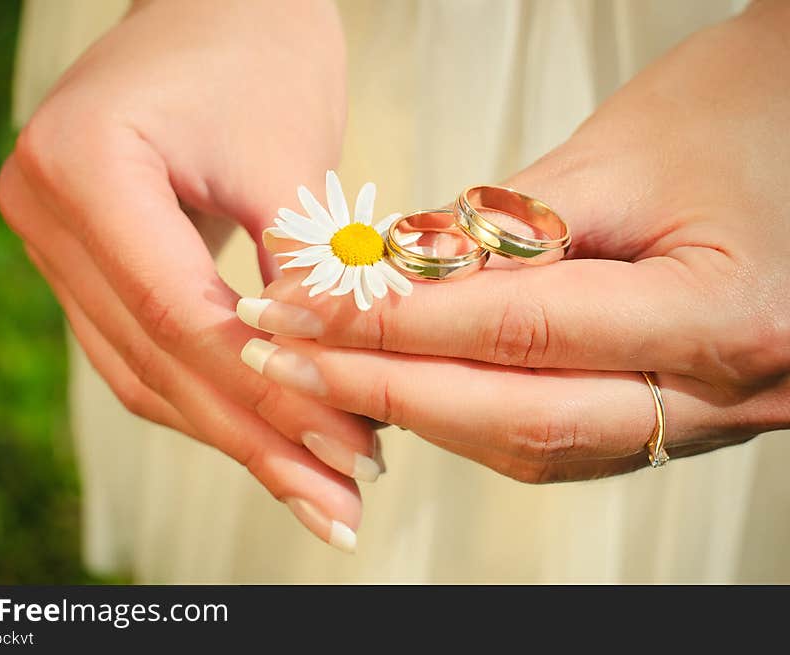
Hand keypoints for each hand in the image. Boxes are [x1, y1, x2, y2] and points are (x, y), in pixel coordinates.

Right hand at [0, 0, 376, 550]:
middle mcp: (43, 210)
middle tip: (335, 506)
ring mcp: (52, 239)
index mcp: (85, 167)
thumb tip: (336, 389)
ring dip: (231, 433)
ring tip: (312, 487)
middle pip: (155, 359)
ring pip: (141, 370)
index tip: (345, 456)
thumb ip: (307, 275)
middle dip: (254, 439)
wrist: (217, 4)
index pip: (180, 316)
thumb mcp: (294, 160)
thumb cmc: (260, 50)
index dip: (268, 398)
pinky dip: (205, 395)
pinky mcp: (84, 258)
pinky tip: (265, 435)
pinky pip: (140, 349)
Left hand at [243, 2, 789, 482]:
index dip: (397, 325)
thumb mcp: (620, 153)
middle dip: (385, 389)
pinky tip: (406, 390)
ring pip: (531, 444)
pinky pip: (556, 438)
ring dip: (419, 413)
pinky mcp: (675, 415)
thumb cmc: (742, 112)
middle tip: (284, 359)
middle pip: (516, 416)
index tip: (303, 309)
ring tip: (326, 375)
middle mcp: (720, 391)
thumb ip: (503, 233)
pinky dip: (471, 416)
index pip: (518, 331)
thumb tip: (393, 283)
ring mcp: (704, 418)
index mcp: (720, 315)